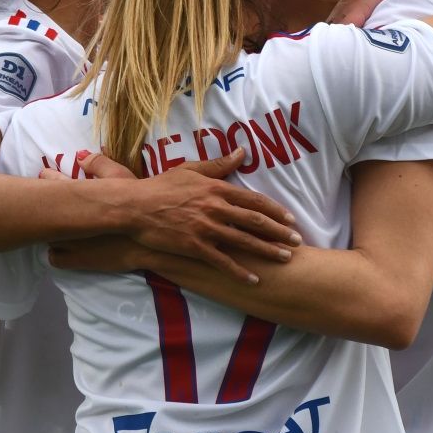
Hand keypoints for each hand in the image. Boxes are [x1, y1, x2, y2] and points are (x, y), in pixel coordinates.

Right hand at [43, 148, 301, 283]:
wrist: (134, 207)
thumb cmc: (161, 187)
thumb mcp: (191, 170)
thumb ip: (219, 164)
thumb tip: (242, 151)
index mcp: (217, 189)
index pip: (254, 201)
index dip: (275, 211)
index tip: (290, 220)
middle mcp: (216, 208)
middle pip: (255, 222)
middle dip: (280, 233)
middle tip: (297, 241)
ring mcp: (206, 228)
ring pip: (244, 242)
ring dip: (267, 251)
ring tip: (285, 259)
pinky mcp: (194, 247)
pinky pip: (222, 262)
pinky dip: (240, 272)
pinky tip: (254, 280)